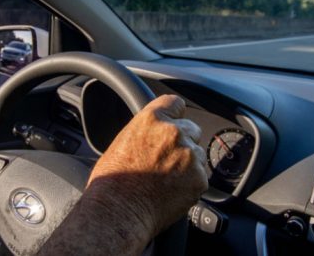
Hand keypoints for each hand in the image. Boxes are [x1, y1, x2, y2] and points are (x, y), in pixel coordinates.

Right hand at [87, 94, 207, 235]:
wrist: (118, 211)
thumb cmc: (112, 182)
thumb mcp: (124, 141)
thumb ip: (147, 130)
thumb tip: (155, 132)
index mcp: (152, 118)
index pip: (176, 103)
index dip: (175, 115)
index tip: (175, 122)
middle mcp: (173, 132)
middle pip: (191, 128)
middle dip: (183, 141)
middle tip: (166, 160)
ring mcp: (189, 155)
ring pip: (198, 154)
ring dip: (188, 163)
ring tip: (166, 180)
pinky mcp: (199, 177)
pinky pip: (201, 176)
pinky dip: (191, 184)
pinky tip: (172, 191)